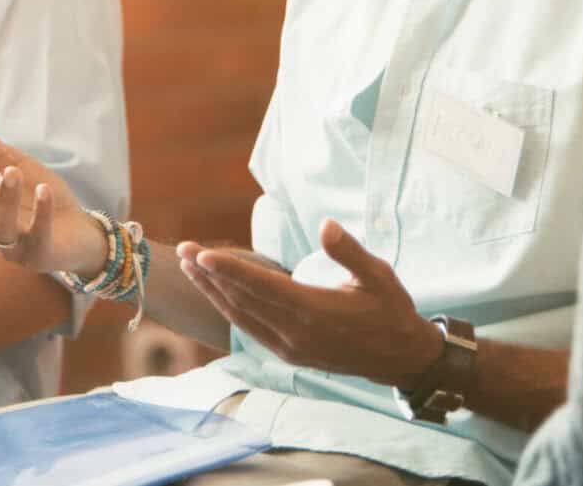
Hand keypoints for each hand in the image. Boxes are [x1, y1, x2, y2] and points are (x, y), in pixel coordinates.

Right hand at [0, 108, 106, 275]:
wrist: (76, 229)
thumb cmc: (35, 195)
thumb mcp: (11, 162)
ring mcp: (15, 247)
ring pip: (2, 228)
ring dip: (6, 200)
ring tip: (12, 172)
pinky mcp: (40, 255)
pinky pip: (39, 236)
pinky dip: (41, 213)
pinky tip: (44, 190)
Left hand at [180, 217, 441, 388]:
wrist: (400, 358)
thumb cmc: (390, 310)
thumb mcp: (379, 276)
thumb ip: (349, 251)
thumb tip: (326, 226)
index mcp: (315, 310)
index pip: (261, 286)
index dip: (228, 270)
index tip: (200, 254)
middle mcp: (296, 332)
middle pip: (242, 300)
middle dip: (209, 275)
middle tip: (182, 250)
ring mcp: (290, 347)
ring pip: (241, 317)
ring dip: (213, 292)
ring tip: (189, 268)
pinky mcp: (289, 354)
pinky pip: (250, 329)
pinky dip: (229, 309)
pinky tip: (216, 294)